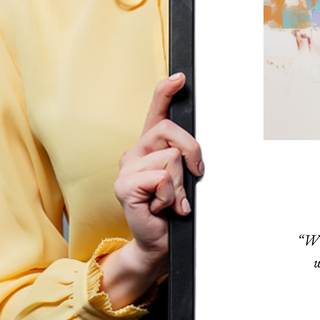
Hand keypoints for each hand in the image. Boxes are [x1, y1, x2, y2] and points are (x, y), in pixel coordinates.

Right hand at [99, 73, 203, 307]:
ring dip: (180, 184)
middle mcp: (135, 152)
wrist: (159, 242)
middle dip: (192, 153)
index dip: (166, 91)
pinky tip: (161, 207)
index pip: (156, 111)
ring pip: (171, 158)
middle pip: (171, 131)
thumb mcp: (184, 178)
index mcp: (150, 146)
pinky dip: (170, 196)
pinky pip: (161, 178)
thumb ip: (185, 158)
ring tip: (171, 200)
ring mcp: (126, 168)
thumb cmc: (173, 209)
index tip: (180, 77)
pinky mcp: (124, 186)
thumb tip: (195, 150)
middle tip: (193, 177)